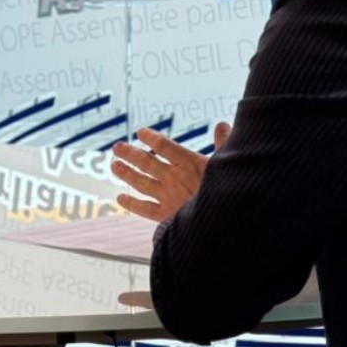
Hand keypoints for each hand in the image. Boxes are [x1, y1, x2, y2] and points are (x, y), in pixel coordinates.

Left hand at [111, 123, 230, 220]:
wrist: (226, 222)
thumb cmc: (231, 191)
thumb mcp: (229, 164)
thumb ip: (224, 143)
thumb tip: (222, 125)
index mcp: (189, 162)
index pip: (163, 145)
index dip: (150, 137)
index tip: (140, 132)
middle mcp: (173, 177)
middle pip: (146, 162)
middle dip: (130, 153)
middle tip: (117, 147)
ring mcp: (167, 196)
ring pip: (141, 182)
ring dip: (126, 173)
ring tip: (115, 166)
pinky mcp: (166, 216)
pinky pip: (144, 208)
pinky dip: (131, 204)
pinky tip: (120, 199)